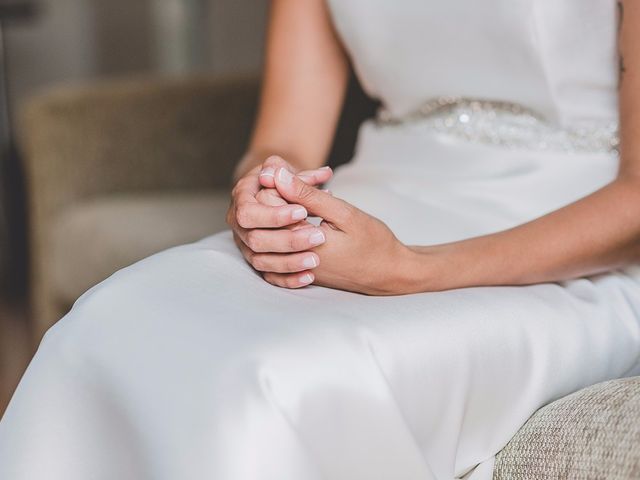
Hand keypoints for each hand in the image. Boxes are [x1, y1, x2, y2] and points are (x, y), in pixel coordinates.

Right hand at [227, 155, 332, 279]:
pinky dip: (289, 279)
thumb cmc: (285, 177)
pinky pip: (269, 276)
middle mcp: (239, 224)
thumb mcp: (285, 167)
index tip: (303, 212)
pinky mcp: (258, 260)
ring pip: (261, 261)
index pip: (249, 213)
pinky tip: (309, 277)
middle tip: (318, 236)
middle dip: (287, 240)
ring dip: (289, 262)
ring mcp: (246, 245)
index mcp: (241, 199)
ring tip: (315, 259)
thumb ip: (284, 169)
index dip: (274, 215)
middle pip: (255, 240)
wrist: (280, 190)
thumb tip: (277, 173)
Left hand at [266, 166, 418, 294]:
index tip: (299, 176)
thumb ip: (308, 196)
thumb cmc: (372, 242)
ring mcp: (294, 269)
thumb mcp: (343, 213)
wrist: (389, 273)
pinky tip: (302, 222)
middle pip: (262, 220)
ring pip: (267, 235)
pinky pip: (278, 253)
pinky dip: (285, 233)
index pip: (267, 204)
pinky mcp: (299, 273)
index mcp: (301, 240)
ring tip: (304, 203)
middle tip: (303, 185)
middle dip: (277, 196)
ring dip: (280, 214)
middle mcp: (292, 258)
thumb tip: (278, 176)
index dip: (278, 183)